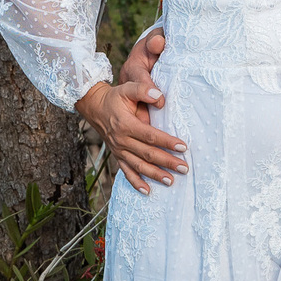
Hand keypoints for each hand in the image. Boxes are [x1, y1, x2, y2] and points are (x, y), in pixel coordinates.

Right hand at [76, 29, 188, 194]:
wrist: (95, 106)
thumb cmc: (115, 97)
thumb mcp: (127, 88)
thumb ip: (143, 90)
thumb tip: (160, 97)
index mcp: (126, 124)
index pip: (150, 136)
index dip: (167, 142)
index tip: (183, 147)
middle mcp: (122, 140)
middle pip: (148, 154)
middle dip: (167, 162)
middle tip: (185, 168)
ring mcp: (119, 150)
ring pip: (139, 166)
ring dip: (155, 175)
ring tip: (171, 181)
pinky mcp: (117, 155)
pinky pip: (126, 172)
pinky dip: (136, 183)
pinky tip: (147, 191)